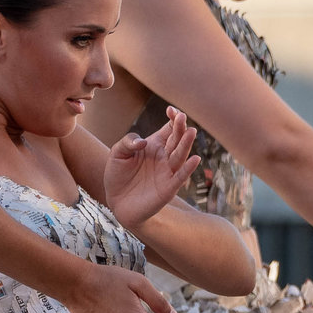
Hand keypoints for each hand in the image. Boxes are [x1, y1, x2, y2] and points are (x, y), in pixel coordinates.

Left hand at [104, 109, 198, 230]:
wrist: (117, 202)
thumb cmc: (118, 176)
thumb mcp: (117, 154)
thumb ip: (128, 142)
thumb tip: (144, 141)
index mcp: (154, 146)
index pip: (169, 129)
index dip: (173, 119)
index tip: (172, 110)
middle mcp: (164, 157)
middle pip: (176, 140)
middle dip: (180, 128)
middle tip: (182, 117)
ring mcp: (168, 172)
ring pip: (180, 155)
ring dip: (186, 144)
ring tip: (192, 131)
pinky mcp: (168, 188)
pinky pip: (180, 177)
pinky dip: (188, 169)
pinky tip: (195, 159)